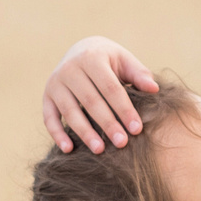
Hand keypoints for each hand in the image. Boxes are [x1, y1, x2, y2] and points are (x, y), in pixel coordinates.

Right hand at [43, 37, 160, 153]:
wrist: (80, 50)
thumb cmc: (109, 60)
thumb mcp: (124, 60)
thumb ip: (139, 74)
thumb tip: (154, 89)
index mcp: (92, 58)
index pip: (110, 88)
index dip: (124, 109)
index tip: (137, 129)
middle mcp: (70, 69)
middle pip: (91, 101)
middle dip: (107, 124)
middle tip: (122, 143)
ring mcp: (56, 83)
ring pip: (70, 111)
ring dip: (85, 132)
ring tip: (100, 150)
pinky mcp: (46, 96)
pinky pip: (49, 117)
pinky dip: (57, 134)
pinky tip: (69, 149)